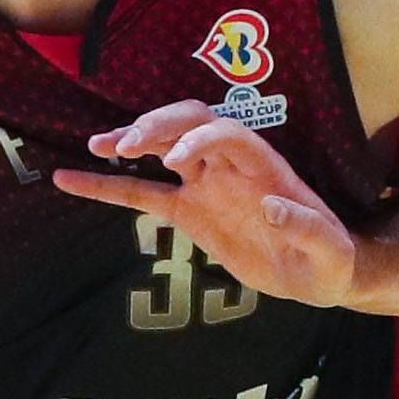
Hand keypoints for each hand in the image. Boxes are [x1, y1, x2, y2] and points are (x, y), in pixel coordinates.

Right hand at [53, 101, 358, 306]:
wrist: (317, 274)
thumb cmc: (328, 257)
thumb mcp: (329, 248)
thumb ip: (306, 226)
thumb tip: (272, 207)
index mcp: (263, 165)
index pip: (225, 134)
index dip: (199, 140)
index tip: (175, 164)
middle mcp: (229, 165)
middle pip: (189, 124)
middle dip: (158, 127)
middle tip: (126, 145)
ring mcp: (204, 184)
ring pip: (161, 148)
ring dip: (130, 140)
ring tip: (97, 146)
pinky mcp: (187, 211)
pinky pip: (140, 194)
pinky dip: (106, 187)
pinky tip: (69, 180)